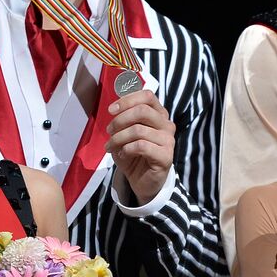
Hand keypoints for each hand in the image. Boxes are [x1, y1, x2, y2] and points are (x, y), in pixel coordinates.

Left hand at [106, 88, 175, 202]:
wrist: (143, 180)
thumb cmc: (133, 153)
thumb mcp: (125, 132)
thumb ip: (124, 118)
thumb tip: (115, 107)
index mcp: (158, 114)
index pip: (147, 96)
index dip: (127, 100)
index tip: (111, 110)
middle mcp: (166, 124)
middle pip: (142, 110)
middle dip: (120, 120)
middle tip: (108, 131)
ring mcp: (168, 140)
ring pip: (138, 130)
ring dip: (118, 138)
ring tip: (110, 147)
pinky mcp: (166, 156)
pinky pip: (141, 146)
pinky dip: (126, 150)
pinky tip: (122, 155)